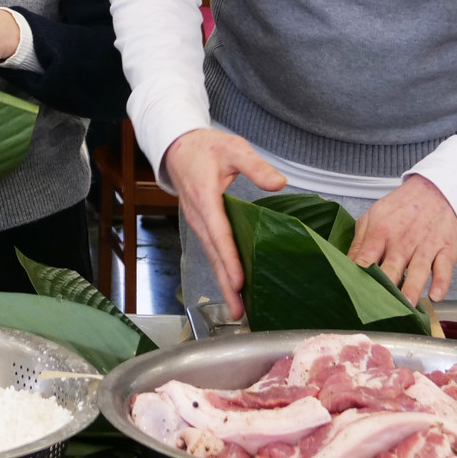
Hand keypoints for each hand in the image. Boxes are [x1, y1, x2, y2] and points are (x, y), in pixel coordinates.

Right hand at [162, 129, 287, 320]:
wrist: (177, 147)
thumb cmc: (206, 147)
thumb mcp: (233, 148)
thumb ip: (255, 166)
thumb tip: (279, 183)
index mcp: (205, 198)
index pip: (219, 233)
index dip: (230, 258)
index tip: (240, 280)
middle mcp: (198, 216)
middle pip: (214, 255)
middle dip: (227, 283)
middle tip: (240, 311)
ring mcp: (198, 222)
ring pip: (211, 257)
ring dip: (224, 282)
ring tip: (238, 309)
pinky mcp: (201, 225)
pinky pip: (212, 251)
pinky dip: (222, 270)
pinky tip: (234, 285)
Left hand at [349, 175, 456, 303]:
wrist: (435, 191)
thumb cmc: (401, 208)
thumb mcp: (373, 217)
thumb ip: (359, 243)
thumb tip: (345, 266)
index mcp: (380, 231)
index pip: (366, 257)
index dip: (359, 276)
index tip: (353, 294)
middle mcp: (403, 240)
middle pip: (391, 267)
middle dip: (385, 288)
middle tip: (378, 309)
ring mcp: (425, 245)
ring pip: (418, 270)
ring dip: (412, 289)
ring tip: (406, 307)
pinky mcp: (446, 250)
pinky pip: (444, 268)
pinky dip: (441, 283)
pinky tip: (436, 296)